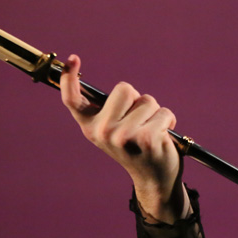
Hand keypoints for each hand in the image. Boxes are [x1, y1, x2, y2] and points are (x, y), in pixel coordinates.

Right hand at [60, 54, 187, 222]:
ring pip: (147, 100)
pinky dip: (168, 120)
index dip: (70, 78)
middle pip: (124, 88)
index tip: (73, 59)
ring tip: (151, 131)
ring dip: (155, 113)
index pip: (73, 100)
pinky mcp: (146, 139)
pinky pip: (164, 112)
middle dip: (138, 100)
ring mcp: (123, 136)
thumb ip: (110, 111)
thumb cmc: (135, 148)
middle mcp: (102, 132)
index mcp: (90, 127)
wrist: (153, 178)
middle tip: (140, 122)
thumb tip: (115, 89)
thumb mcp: (114, 130)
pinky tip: (163, 138)